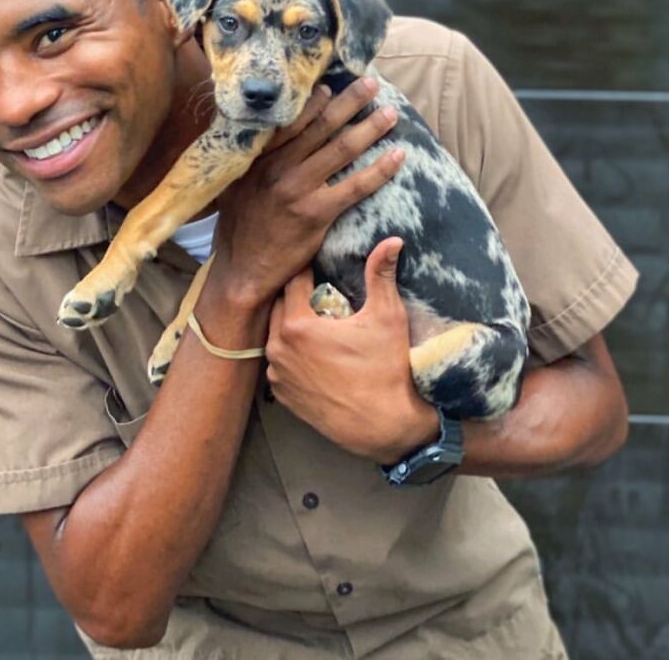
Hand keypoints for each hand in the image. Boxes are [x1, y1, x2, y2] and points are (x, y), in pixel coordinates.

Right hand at [208, 78, 403, 308]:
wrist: (243, 269)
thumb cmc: (241, 226)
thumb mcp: (235, 184)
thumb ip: (251, 158)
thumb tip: (264, 131)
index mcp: (258, 157)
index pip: (291, 119)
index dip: (316, 100)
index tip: (334, 84)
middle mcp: (277, 167)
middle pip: (322, 126)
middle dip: (351, 102)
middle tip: (372, 84)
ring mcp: (297, 189)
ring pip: (342, 149)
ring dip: (371, 128)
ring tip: (391, 113)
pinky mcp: (315, 213)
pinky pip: (356, 186)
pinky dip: (380, 169)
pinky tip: (398, 156)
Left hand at [265, 238, 439, 462]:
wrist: (384, 428)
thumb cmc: (386, 371)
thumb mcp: (386, 317)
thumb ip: (381, 275)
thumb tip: (392, 240)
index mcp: (296, 326)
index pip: (293, 283)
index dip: (308, 271)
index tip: (319, 264)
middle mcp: (278, 349)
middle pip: (279, 308)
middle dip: (296, 297)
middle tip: (319, 291)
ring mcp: (278, 375)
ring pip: (276, 336)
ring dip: (291, 325)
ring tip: (315, 319)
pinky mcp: (283, 396)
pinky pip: (279, 363)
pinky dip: (291, 353)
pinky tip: (312, 352)